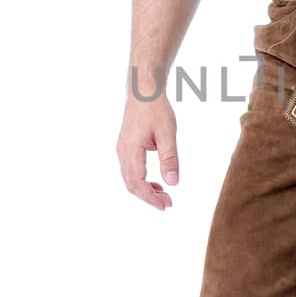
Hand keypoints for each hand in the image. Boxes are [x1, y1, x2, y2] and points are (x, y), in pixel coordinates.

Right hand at [116, 91, 179, 209]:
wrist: (143, 90)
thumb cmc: (155, 108)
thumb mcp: (167, 133)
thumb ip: (169, 159)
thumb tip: (173, 183)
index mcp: (131, 149)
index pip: (138, 182)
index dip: (150, 197)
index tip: (165, 205)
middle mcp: (123, 152)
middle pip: (131, 184)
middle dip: (148, 197)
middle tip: (168, 203)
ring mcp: (122, 149)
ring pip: (129, 178)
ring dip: (145, 190)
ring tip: (164, 196)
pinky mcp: (126, 147)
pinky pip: (130, 170)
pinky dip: (142, 181)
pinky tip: (156, 183)